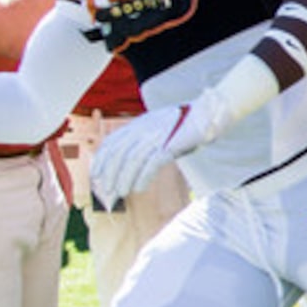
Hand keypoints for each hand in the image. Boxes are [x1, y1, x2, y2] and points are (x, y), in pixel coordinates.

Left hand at [88, 61, 264, 203]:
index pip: (112, 143)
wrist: (209, 113)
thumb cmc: (186, 124)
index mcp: (138, 124)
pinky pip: (151, 163)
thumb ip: (145, 138)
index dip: (102, 160)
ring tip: (120, 192)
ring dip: (123, 178)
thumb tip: (133, 159)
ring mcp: (156, 136)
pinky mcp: (170, 144)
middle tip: (106, 191)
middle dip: (109, 174)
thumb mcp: (160, 128)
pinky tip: (139, 188)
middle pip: (118, 154)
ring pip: (131, 160)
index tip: (97, 175)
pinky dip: (142, 177)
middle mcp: (143, 128)